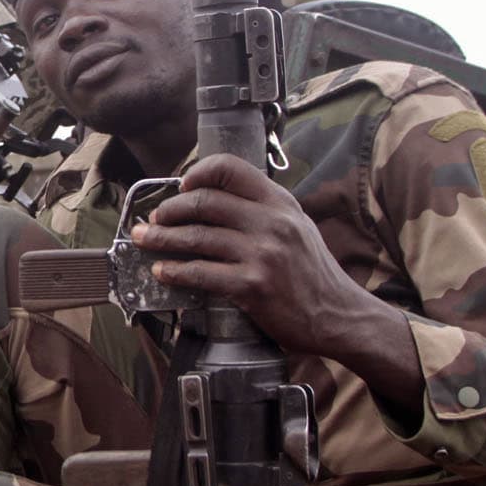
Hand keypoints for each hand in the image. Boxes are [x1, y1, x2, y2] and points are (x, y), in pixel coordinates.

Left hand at [130, 154, 402, 362]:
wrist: (341, 316)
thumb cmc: (314, 274)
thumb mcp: (297, 228)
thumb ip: (262, 211)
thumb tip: (214, 201)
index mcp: (280, 203)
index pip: (231, 169)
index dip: (198, 173)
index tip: (181, 186)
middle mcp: (272, 222)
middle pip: (205, 202)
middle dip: (170, 209)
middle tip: (154, 219)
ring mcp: (263, 253)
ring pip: (196, 236)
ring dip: (162, 238)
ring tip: (144, 240)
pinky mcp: (253, 285)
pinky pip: (201, 273)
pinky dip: (175, 271)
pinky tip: (162, 271)